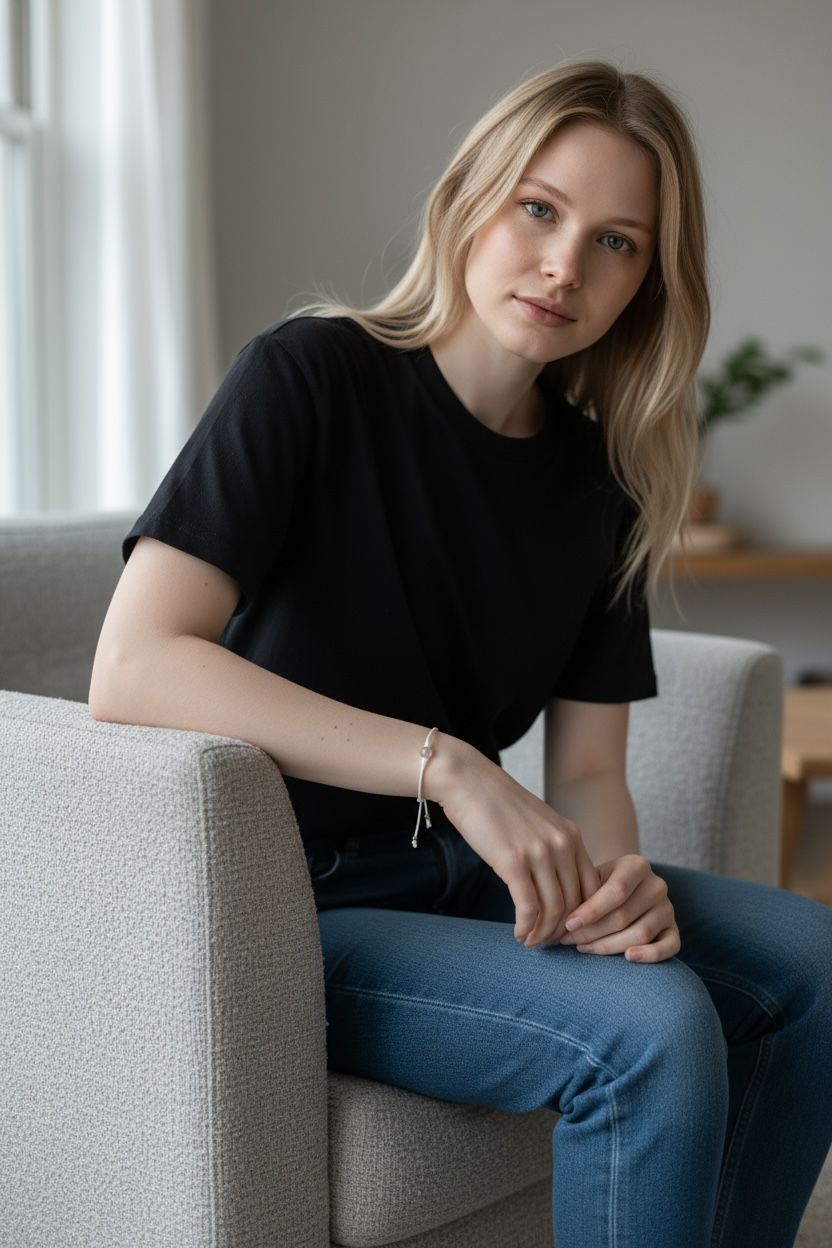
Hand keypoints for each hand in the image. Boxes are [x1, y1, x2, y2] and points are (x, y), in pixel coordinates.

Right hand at [430, 740, 601, 946]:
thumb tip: (553, 882)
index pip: (592, 888)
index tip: (565, 929)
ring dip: (543, 934)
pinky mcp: (514, 862)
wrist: (467, 781)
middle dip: (563, 930)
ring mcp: (540, 853)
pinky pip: (529, 908)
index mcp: (571, 835)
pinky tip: (518, 934)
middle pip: (576, 903)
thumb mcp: (536, 823)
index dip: (581, 915)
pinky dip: (526, 928)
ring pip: (554, 911)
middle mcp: (563, 844)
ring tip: (530, 942)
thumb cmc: (496, 804)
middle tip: (547, 943)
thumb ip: (551, 848)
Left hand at [558, 854, 680, 961]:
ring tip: (583, 948)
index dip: (591, 911)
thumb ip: (582, 895)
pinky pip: (669, 947)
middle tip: (568, 940)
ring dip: (608, 946)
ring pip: (640, 934)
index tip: (568, 924)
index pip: (617, 891)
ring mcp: (668, 908)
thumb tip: (563, 923)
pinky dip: (650, 955)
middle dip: (592, 932)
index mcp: (637, 865)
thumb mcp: (591, 880)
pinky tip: (628, 957)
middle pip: (624, 916)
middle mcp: (657, 885)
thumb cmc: (599, 885)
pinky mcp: (673, 930)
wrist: (621, 888)